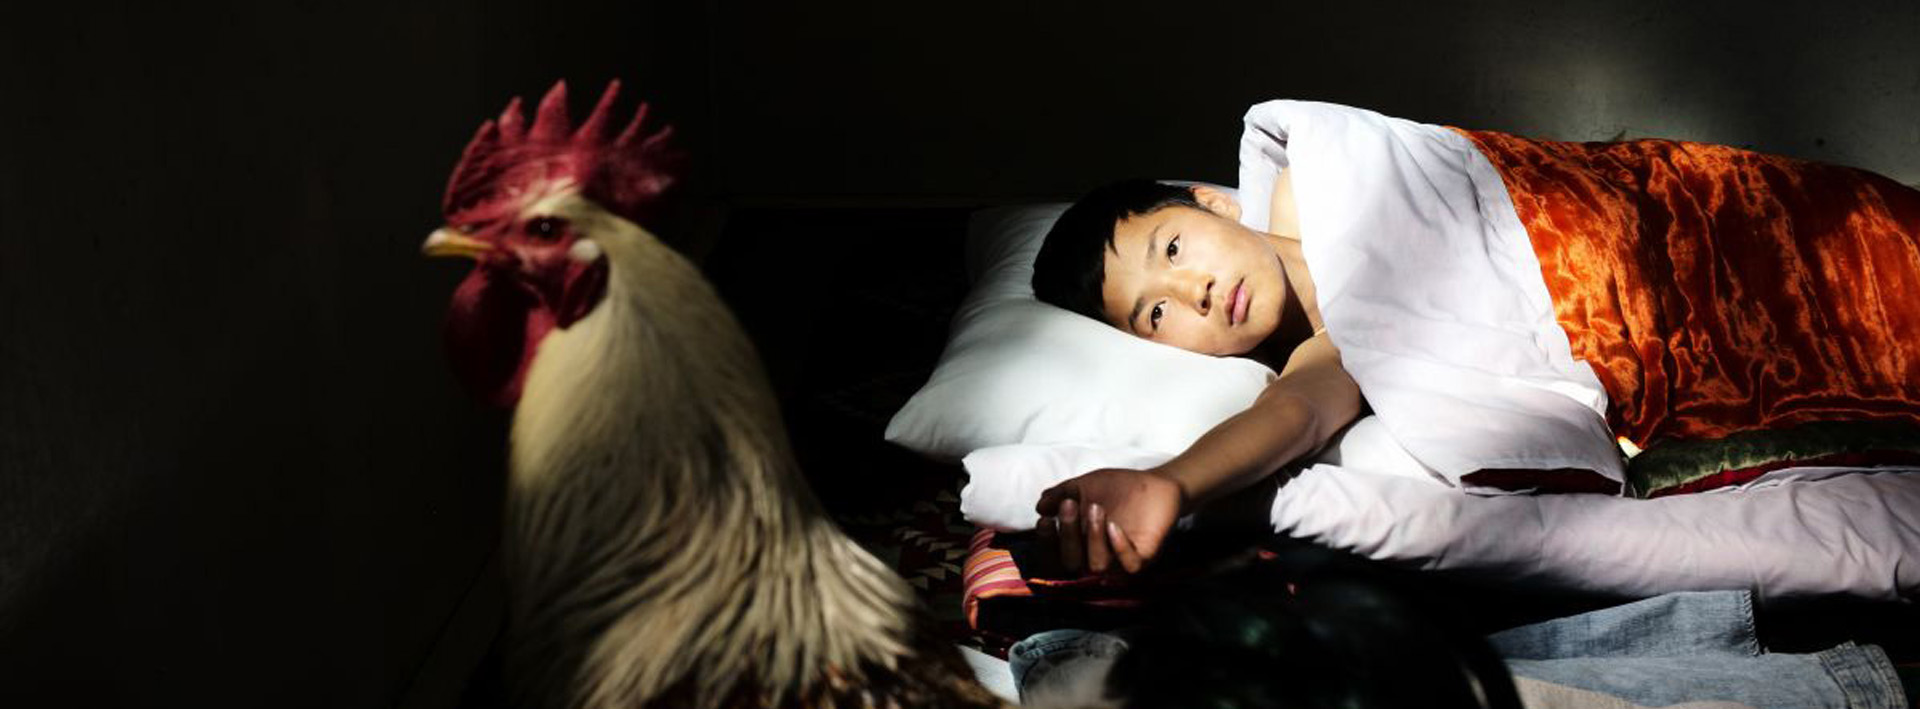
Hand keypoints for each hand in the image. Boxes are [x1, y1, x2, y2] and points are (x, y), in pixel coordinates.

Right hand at [1034, 467, 1184, 575]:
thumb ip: (1059, 495)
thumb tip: (1040, 506)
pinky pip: (1130, 565)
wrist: (1154, 482)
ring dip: (1092, 537)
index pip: (1054, 556)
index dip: (1047, 542)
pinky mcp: (1145, 556)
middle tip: (1069, 504)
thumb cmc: (1116, 488)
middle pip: (1072, 563)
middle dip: (1068, 534)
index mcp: (1079, 545)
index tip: (1046, 519)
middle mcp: (1096, 557)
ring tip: (1096, 508)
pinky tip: (1115, 526)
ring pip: (1098, 565)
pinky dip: (1120, 547)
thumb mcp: (1082, 486)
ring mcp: (1120, 560)